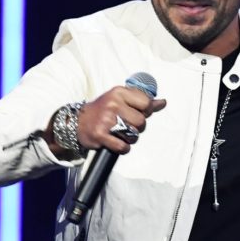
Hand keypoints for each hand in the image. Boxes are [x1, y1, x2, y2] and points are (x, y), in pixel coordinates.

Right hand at [46, 87, 166, 158]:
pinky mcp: (100, 135)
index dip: (146, 112)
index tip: (137, 113)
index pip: (146, 103)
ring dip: (130, 139)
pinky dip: (123, 148)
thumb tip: (162, 102)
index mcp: (119, 92)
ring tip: (120, 134)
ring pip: (134, 135)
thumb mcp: (121, 100)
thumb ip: (142, 101)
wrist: (77, 122)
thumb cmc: (104, 111)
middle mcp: (113, 104)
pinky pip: (123, 147)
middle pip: (142, 122)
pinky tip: (116, 143)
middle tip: (126, 126)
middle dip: (137, 127)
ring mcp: (106, 120)